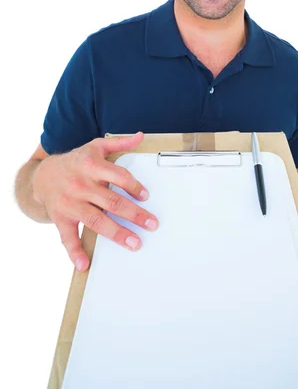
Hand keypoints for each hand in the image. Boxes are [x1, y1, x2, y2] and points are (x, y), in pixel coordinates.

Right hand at [32, 133, 157, 270]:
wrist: (42, 175)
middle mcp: (80, 185)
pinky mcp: (61, 218)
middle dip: (134, 214)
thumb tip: (140, 136)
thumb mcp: (95, 147)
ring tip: (134, 243)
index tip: (145, 196)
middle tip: (151, 224)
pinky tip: (85, 264)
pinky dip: (75, 252)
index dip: (132, 186)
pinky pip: (67, 237)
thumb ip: (119, 142)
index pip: (117, 176)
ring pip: (96, 221)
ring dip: (116, 233)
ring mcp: (70, 203)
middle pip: (111, 201)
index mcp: (90, 165)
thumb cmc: (76, 162)